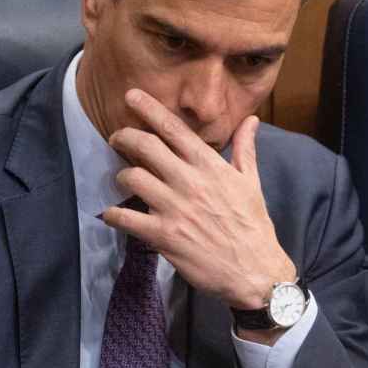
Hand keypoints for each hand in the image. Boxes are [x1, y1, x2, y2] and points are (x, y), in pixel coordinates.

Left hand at [102, 89, 296, 314]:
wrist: (255, 271)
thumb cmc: (253, 225)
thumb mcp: (251, 183)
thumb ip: (245, 149)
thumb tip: (252, 120)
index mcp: (209, 166)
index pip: (174, 129)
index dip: (148, 109)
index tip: (131, 96)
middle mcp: (189, 181)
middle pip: (145, 146)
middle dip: (124, 137)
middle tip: (116, 139)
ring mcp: (174, 208)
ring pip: (132, 178)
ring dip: (120, 176)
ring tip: (121, 179)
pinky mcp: (163, 235)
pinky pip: (126, 218)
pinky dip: (113, 214)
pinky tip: (111, 214)